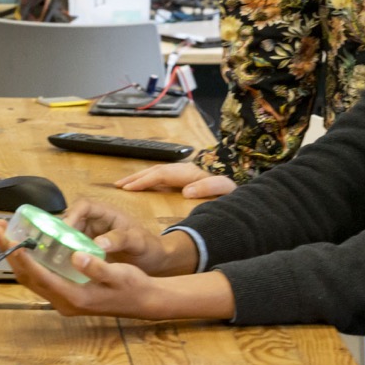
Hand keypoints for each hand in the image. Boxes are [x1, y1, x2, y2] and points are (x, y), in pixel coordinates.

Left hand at [0, 220, 233, 320]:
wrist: (144, 301)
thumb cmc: (133, 286)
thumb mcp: (118, 274)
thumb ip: (97, 267)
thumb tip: (77, 255)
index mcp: (74, 297)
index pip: (39, 274)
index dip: (21, 255)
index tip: (7, 239)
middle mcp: (63, 301)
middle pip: (28, 276)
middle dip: (9, 252)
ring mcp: (63, 300)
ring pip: (31, 278)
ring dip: (16, 256)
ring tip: (4, 234)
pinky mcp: (66, 295)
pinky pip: (40, 278)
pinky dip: (28, 261)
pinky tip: (25, 248)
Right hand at [56, 198, 187, 274]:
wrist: (155, 262)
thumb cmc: (148, 247)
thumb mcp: (137, 242)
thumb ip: (120, 240)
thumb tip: (98, 243)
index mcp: (107, 213)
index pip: (83, 206)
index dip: (72, 215)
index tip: (65, 231)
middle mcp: (95, 221)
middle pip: (70, 220)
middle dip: (59, 231)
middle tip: (50, 248)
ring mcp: (89, 235)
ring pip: (67, 234)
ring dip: (58, 243)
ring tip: (50, 258)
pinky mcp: (86, 248)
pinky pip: (70, 247)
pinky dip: (63, 255)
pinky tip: (58, 267)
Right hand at [118, 162, 237, 198]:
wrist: (245, 193)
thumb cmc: (234, 194)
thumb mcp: (226, 190)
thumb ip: (209, 188)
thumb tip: (186, 190)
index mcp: (193, 174)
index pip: (162, 174)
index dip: (144, 180)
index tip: (128, 189)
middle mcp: (188, 172)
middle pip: (157, 170)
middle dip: (137, 177)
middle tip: (118, 185)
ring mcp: (188, 176)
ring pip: (159, 172)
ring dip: (141, 177)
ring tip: (125, 184)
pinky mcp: (189, 181)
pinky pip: (165, 179)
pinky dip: (151, 181)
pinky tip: (144, 188)